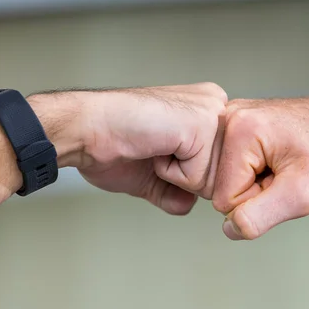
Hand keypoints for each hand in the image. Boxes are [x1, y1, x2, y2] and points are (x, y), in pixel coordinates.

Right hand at [31, 83, 227, 214]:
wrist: (85, 131)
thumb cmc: (112, 145)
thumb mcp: (154, 176)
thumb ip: (178, 192)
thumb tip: (188, 204)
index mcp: (206, 111)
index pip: (222, 168)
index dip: (188, 176)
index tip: (157, 152)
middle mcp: (215, 105)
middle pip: (223, 176)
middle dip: (186, 179)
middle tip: (155, 150)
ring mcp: (212, 112)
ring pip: (214, 180)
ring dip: (178, 176)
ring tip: (154, 148)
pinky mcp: (202, 124)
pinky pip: (199, 177)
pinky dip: (171, 174)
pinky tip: (154, 147)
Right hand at [212, 96, 308, 239]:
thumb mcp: (303, 194)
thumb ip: (259, 217)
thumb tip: (229, 228)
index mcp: (239, 128)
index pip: (224, 199)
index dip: (260, 202)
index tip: (288, 181)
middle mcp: (230, 117)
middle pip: (222, 186)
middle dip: (257, 191)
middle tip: (289, 174)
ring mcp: (236, 118)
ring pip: (230, 178)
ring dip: (259, 182)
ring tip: (287, 166)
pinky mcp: (243, 124)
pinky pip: (237, 165)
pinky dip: (260, 170)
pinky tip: (282, 159)